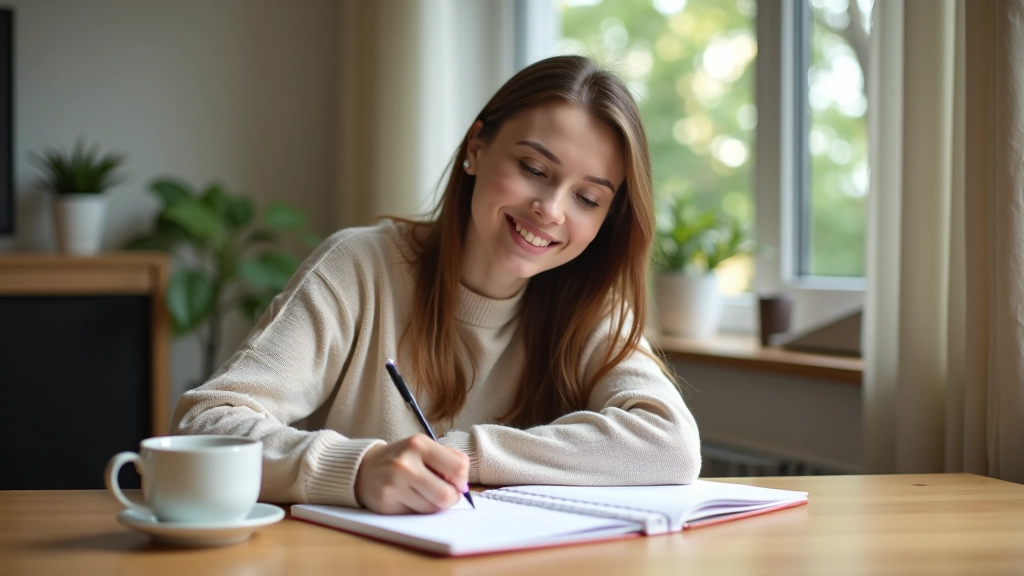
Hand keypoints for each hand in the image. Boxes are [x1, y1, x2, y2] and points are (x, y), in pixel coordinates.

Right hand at [354, 434, 469, 513]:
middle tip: (443, 493)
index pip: (459, 468)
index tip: (455, 482)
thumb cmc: (402, 458)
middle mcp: (406, 463)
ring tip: (421, 493)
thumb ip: (449, 461)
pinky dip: (417, 509)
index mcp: (419, 444)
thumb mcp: (423, 448)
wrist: (363, 468)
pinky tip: (407, 498)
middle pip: (447, 495)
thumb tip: (464, 487)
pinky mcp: (386, 503)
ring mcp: (394, 484)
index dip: (462, 480)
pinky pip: (416, 514)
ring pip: (433, 508)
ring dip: (433, 505)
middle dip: (450, 498)